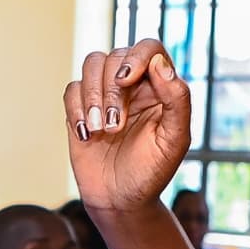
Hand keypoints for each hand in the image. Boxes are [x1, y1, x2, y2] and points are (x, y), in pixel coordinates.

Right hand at [60, 41, 194, 217]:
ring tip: (100, 129)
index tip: (127, 80)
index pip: (149, 48)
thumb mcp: (174, 140)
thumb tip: (160, 63)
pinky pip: (72, 89)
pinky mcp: (81, 107)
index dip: (137, 56)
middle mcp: (133, 83)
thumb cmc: (152, 171)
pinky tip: (86, 134)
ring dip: (93, 96)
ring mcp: (105, 93)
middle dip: (112, 91)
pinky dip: (76, 109)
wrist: (121, 200)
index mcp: (160, 86)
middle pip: (116, 56)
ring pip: (92, 64)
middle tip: (115, 126)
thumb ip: (177, 100)